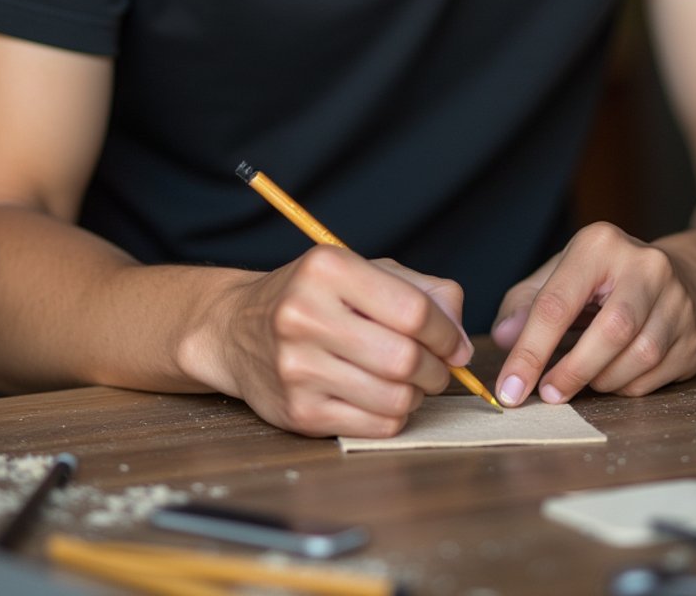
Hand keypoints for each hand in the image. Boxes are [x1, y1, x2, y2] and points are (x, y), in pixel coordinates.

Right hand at [217, 246, 471, 437]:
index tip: (455, 345)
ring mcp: (298, 368)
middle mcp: (306, 315)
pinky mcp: (298, 412)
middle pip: (405, 358)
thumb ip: (421, 291)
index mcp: (327, 269)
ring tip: (409, 381)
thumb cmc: (313, 296)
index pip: (413, 311)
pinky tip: (382, 398)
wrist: (235, 329)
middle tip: (437, 367)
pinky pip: (374, 426)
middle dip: (436, 369)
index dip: (447, 334)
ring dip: (417, 395)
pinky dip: (393, 416)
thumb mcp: (362, 270)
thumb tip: (459, 340)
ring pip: (394, 398)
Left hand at [491, 222, 695, 405]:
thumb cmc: (605, 280)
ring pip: (639, 356)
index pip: (557, 303)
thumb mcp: (560, 275)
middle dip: (573, 370)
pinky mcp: (694, 336)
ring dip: (603, 380)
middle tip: (547, 395)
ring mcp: (677, 301)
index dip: (530, 351)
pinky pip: (657, 376)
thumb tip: (504, 336)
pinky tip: (614, 375)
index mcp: (600, 244)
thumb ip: (525, 303)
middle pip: (610, 330)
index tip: (509, 389)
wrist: (682, 279)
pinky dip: (627, 386)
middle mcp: (645, 266)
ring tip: (584, 377)